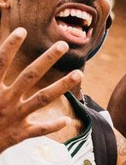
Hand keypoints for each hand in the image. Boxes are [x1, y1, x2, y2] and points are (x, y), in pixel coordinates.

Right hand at [0, 31, 83, 152]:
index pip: (1, 62)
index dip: (10, 46)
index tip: (22, 31)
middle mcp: (5, 100)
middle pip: (30, 76)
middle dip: (47, 59)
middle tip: (63, 44)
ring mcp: (15, 117)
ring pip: (42, 99)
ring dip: (62, 86)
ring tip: (79, 74)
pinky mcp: (20, 134)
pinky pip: (40, 129)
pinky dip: (53, 125)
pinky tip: (66, 119)